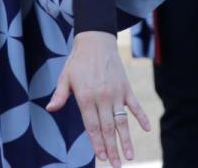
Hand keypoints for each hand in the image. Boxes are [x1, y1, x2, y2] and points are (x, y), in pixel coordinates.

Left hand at [46, 31, 150, 166]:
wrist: (96, 41)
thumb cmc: (78, 61)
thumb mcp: (65, 77)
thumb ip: (59, 95)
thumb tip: (50, 108)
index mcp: (85, 97)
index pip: (92, 126)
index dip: (97, 143)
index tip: (101, 158)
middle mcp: (102, 97)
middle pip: (107, 128)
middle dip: (112, 149)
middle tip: (116, 165)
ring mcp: (116, 93)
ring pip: (122, 121)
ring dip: (126, 140)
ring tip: (129, 156)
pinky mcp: (126, 87)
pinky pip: (135, 105)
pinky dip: (142, 117)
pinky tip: (147, 130)